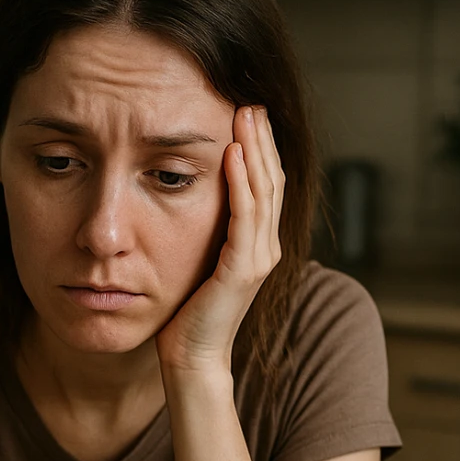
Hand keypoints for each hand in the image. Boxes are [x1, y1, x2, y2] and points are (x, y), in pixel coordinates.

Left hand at [155, 105, 284, 374]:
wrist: (191, 358)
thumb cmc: (188, 315)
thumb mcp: (199, 261)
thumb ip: (208, 232)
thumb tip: (191, 195)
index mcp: (257, 245)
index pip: (265, 185)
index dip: (260, 149)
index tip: (247, 114)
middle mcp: (265, 248)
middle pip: (271, 181)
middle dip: (262, 139)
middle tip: (251, 101)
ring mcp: (258, 259)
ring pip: (263, 192)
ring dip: (254, 150)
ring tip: (245, 115)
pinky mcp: (242, 270)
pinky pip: (244, 217)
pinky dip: (239, 183)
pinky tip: (232, 155)